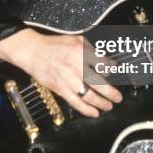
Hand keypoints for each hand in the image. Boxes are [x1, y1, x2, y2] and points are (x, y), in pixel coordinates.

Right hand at [0, 28, 122, 117]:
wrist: (33, 52)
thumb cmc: (54, 45)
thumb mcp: (75, 39)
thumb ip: (91, 47)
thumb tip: (104, 57)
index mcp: (82, 52)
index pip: (103, 64)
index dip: (111, 69)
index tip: (114, 73)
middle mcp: (77, 66)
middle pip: (99, 83)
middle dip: (112, 93)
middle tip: (118, 98)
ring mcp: (69, 79)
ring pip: (89, 96)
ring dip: (102, 103)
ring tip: (109, 106)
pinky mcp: (60, 89)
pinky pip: (76, 103)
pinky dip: (87, 110)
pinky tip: (95, 113)